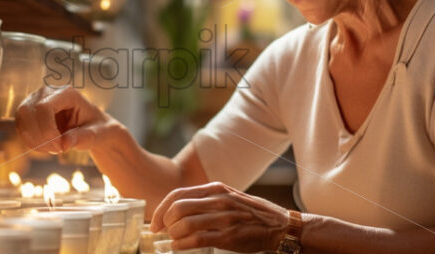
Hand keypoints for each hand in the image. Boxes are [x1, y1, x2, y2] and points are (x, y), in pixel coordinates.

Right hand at [15, 85, 121, 153]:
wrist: (93, 128)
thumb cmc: (97, 128)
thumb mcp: (98, 134)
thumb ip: (84, 137)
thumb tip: (65, 143)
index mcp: (67, 93)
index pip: (43, 107)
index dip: (47, 130)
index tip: (61, 147)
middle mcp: (48, 92)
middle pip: (27, 112)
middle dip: (39, 137)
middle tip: (58, 150)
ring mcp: (35, 100)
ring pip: (21, 120)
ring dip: (34, 141)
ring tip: (54, 149)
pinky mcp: (29, 112)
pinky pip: (21, 128)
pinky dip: (31, 142)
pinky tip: (47, 147)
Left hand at [150, 182, 288, 251]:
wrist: (279, 225)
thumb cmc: (249, 212)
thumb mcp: (226, 196)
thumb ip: (204, 200)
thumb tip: (175, 210)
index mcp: (215, 189)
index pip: (177, 194)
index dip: (161, 209)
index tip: (155, 222)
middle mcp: (218, 200)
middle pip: (178, 208)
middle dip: (164, 223)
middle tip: (162, 233)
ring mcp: (224, 218)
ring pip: (185, 224)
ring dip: (173, 235)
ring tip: (173, 240)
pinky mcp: (228, 236)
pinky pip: (196, 240)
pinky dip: (181, 245)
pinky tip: (179, 247)